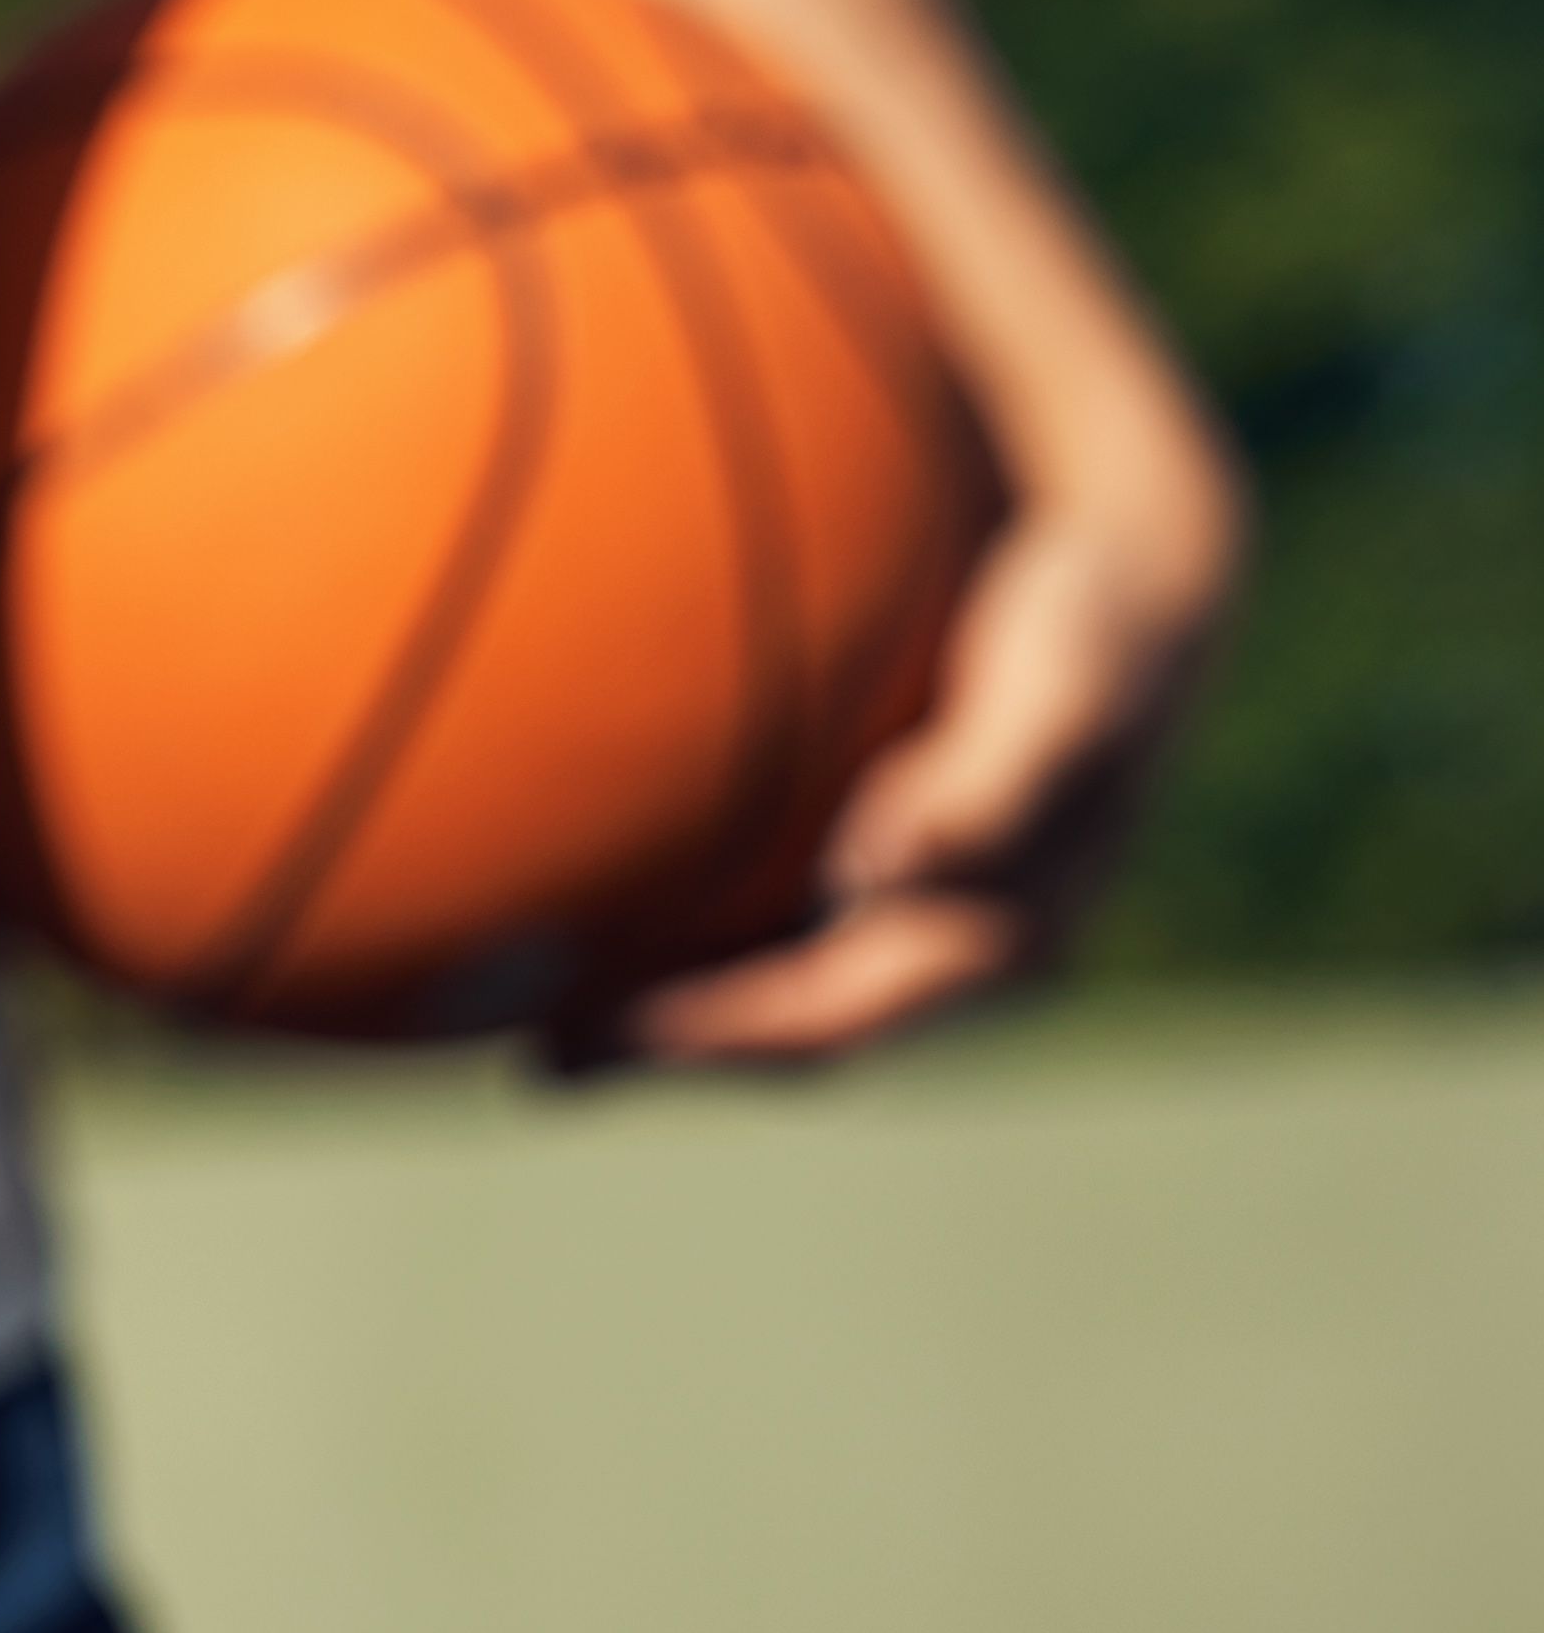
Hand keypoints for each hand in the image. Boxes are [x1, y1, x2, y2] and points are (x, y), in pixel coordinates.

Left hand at [571, 458, 1234, 1067]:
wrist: (1129, 579)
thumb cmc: (1092, 630)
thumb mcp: (1070, 691)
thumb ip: (996, 780)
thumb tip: (893, 859)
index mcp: (992, 943)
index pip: (824, 1026)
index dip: (706, 1043)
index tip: (586, 1039)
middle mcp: (940, 950)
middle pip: (778, 1029)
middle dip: (653, 1045)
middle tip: (525, 1053)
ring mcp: (907, 912)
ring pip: (760, 978)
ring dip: (646, 996)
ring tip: (502, 996)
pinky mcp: (871, 860)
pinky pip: (756, 905)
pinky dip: (667, 910)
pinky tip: (558, 872)